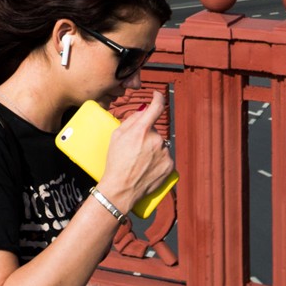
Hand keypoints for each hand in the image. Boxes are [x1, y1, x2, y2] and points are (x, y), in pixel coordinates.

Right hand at [100, 89, 173, 208]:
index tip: (156, 96)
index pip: (156, 107)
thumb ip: (131, 120)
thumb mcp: (116, 136)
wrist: (121, 189)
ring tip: (140, 161)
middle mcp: (156, 140)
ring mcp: (164, 153)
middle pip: (154, 130)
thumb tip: (143, 111)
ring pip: (160, 144)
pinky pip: (165, 157)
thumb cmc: (115, 163)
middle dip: (146, 135)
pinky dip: (158, 160)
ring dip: (153, 148)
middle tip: (135, 148)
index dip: (157, 98)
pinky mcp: (170, 166)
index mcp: (141, 130)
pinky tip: (147, 167)